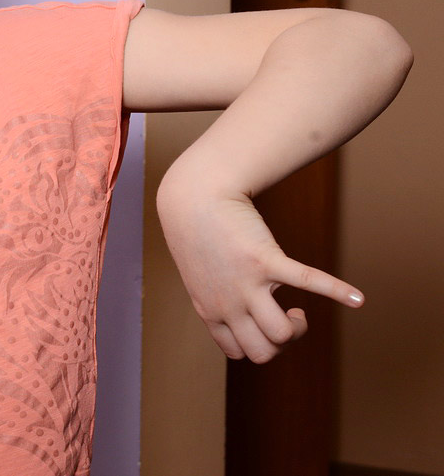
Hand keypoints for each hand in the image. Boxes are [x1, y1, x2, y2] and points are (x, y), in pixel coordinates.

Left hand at [156, 179, 363, 362]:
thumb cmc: (198, 236)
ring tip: (297, 310)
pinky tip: (357, 299)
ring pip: (281, 334)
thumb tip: (242, 313)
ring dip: (298, 328)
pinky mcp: (265, 259)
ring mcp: (246, 283)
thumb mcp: (200, 277)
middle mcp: (227, 303)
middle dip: (282, 343)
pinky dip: (336, 290)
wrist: (193, 198)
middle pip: (264, 352)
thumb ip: (218, 298)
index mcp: (210, 310)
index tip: (264, 324)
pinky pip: (307, 281)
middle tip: (285, 317)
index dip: (259, 344)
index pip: (239, 352)